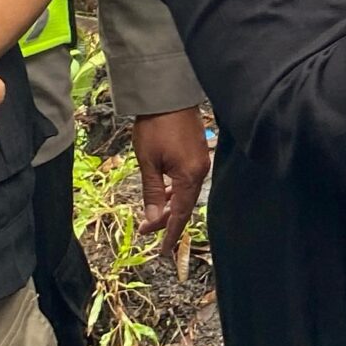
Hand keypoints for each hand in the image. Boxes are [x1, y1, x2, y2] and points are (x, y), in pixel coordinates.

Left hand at [131, 108, 212, 259]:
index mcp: (189, 175)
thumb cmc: (154, 128)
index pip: (180, 213)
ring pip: (185, 192)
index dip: (171, 233)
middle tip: (146, 230)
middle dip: (166, 220)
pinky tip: (162, 193)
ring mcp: (200, 160)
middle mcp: (200, 170)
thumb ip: (151, 192)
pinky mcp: (196, 152)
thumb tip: (152, 218)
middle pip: (185, 204)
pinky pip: (187, 180)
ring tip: (151, 215)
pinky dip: (174, 190)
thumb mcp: (147, 162)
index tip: (162, 250)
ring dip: (169, 205)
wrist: (167, 95)